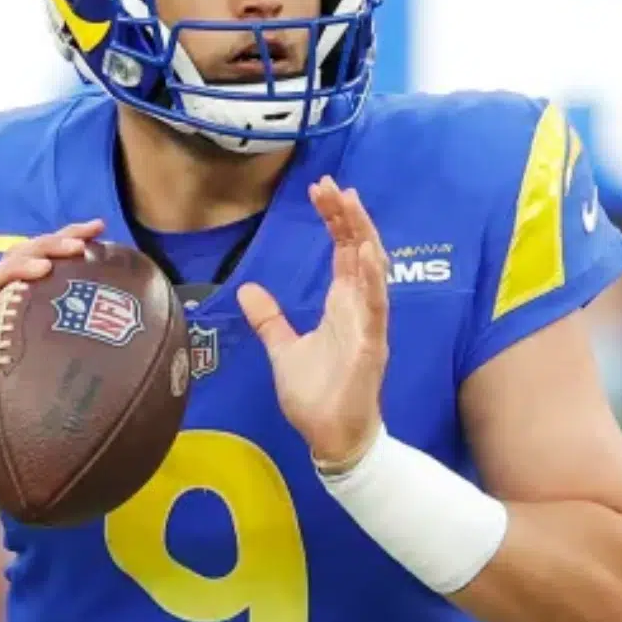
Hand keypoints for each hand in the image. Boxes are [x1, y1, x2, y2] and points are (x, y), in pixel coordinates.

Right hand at [0, 219, 104, 514]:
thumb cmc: (12, 398)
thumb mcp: (52, 370)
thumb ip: (81, 352)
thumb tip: (142, 354)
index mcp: (18, 301)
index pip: (42, 257)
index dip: (66, 237)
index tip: (98, 228)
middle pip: (16, 259)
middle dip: (47, 245)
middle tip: (76, 245)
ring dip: (15, 270)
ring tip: (43, 268)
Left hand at [237, 177, 388, 469]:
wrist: (331, 437)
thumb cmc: (317, 396)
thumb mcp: (284, 350)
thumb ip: (270, 320)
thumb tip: (246, 290)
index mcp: (342, 304)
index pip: (343, 251)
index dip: (335, 220)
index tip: (321, 191)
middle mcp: (359, 307)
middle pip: (359, 250)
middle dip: (347, 216)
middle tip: (330, 185)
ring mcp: (368, 324)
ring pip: (372, 270)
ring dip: (363, 235)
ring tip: (350, 202)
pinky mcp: (371, 345)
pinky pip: (375, 306)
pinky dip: (373, 278)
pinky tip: (366, 253)